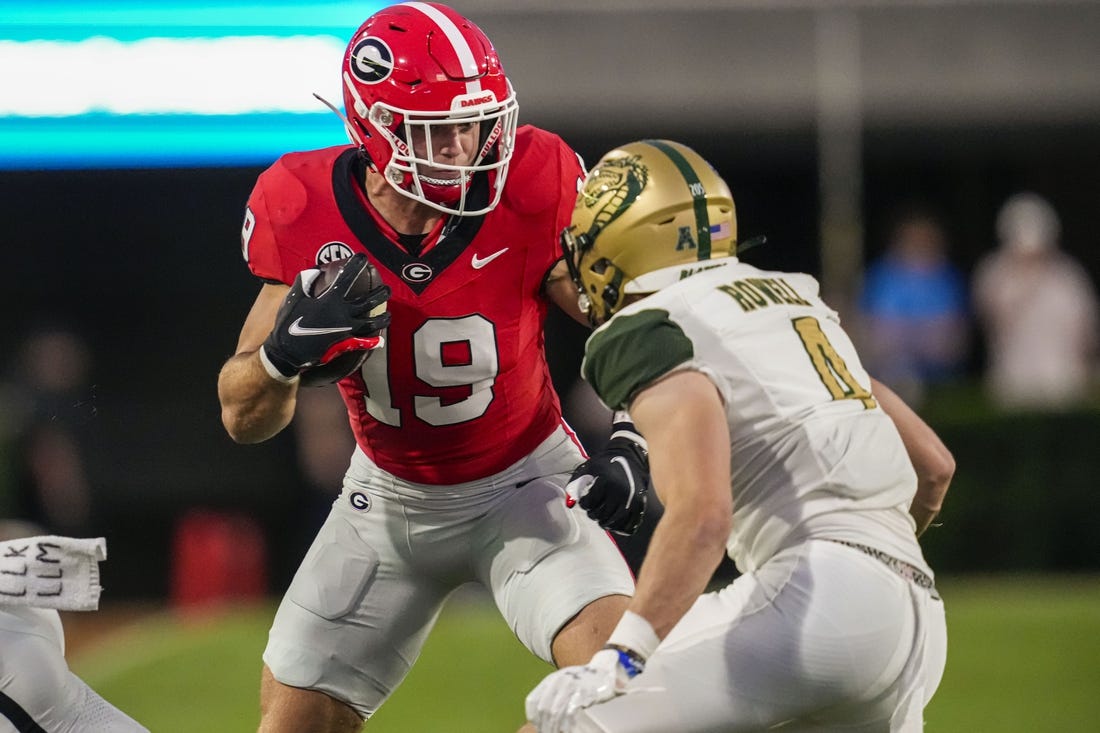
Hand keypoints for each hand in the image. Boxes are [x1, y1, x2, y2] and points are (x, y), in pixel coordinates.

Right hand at [261, 254, 390, 378]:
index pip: (347, 278)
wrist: (287, 351)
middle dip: (381, 294)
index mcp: (330, 300)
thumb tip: (317, 270)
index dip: (356, 265)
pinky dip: (372, 341)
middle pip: (368, 302)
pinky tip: (379, 339)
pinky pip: (362, 341)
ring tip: (389, 313)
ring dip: (383, 317)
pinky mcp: (344, 344)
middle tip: (388, 289)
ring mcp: (346, 330)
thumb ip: (306, 282)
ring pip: (371, 323)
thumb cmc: (288, 322)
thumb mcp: (294, 298)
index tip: (363, 258)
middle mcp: (342, 314)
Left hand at [525, 647, 638, 732]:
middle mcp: (558, 681)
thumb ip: (552, 696)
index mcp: (550, 680)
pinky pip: (571, 712)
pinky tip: (569, 730)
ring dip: (555, 727)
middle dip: (545, 726)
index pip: (533, 701)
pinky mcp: (584, 692)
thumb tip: (541, 719)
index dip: (534, 718)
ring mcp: (571, 686)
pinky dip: (568, 724)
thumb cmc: (583, 680)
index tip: (539, 728)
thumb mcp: (563, 682)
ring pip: (555, 712)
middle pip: (544, 709)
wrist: (604, 668)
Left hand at [567, 422, 648, 534]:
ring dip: (604, 522)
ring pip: (613, 523)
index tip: (585, 500)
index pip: (588, 503)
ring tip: (601, 516)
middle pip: (600, 515)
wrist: (630, 459)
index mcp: (606, 482)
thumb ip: (575, 485)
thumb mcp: (587, 469)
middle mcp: (620, 492)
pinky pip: (628, 525)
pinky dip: (619, 528)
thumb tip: (569, 505)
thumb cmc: (605, 464)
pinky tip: (613, 522)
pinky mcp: (640, 505)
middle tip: (593, 509)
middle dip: (592, 514)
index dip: (584, 503)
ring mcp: (632, 500)